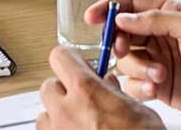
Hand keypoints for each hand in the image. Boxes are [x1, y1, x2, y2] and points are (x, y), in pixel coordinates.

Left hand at [37, 46, 163, 129]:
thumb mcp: (137, 109)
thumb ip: (115, 92)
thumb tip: (107, 85)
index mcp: (86, 91)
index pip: (60, 57)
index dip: (69, 60)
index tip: (78, 64)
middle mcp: (65, 111)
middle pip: (48, 86)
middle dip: (63, 90)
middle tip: (81, 98)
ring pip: (43, 116)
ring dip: (57, 116)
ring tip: (78, 124)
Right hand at [89, 0, 180, 128]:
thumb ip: (156, 20)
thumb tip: (124, 17)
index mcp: (170, 14)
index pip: (132, 5)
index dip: (110, 8)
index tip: (92, 17)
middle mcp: (161, 36)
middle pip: (123, 33)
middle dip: (118, 42)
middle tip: (124, 50)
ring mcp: (159, 61)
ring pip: (127, 62)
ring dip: (136, 69)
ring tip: (158, 74)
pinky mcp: (159, 86)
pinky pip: (134, 85)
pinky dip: (139, 88)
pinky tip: (156, 89)